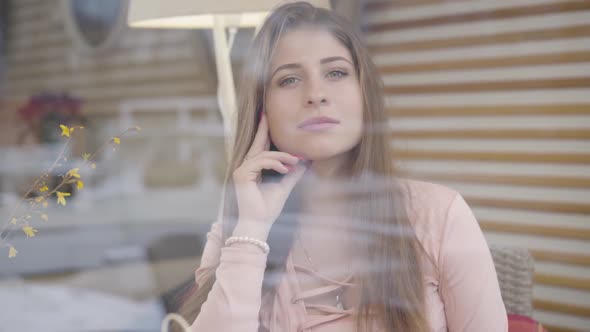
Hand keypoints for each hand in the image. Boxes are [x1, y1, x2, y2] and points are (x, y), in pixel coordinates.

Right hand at [231, 112, 308, 238]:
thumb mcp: (284, 186)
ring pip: (264, 154)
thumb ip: (292, 173)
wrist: (258, 224)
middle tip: (267, 113)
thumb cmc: (268, 209)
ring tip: (295, 161)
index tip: (267, 118)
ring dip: (282, 156)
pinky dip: (275, 163)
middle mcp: (245, 167)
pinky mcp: (241, 175)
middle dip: (264, 129)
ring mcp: (241, 170)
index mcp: (253, 169)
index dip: (264, 133)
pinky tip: (286, 169)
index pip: (261, 148)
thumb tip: (305, 162)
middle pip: (257, 144)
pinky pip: (261, 161)